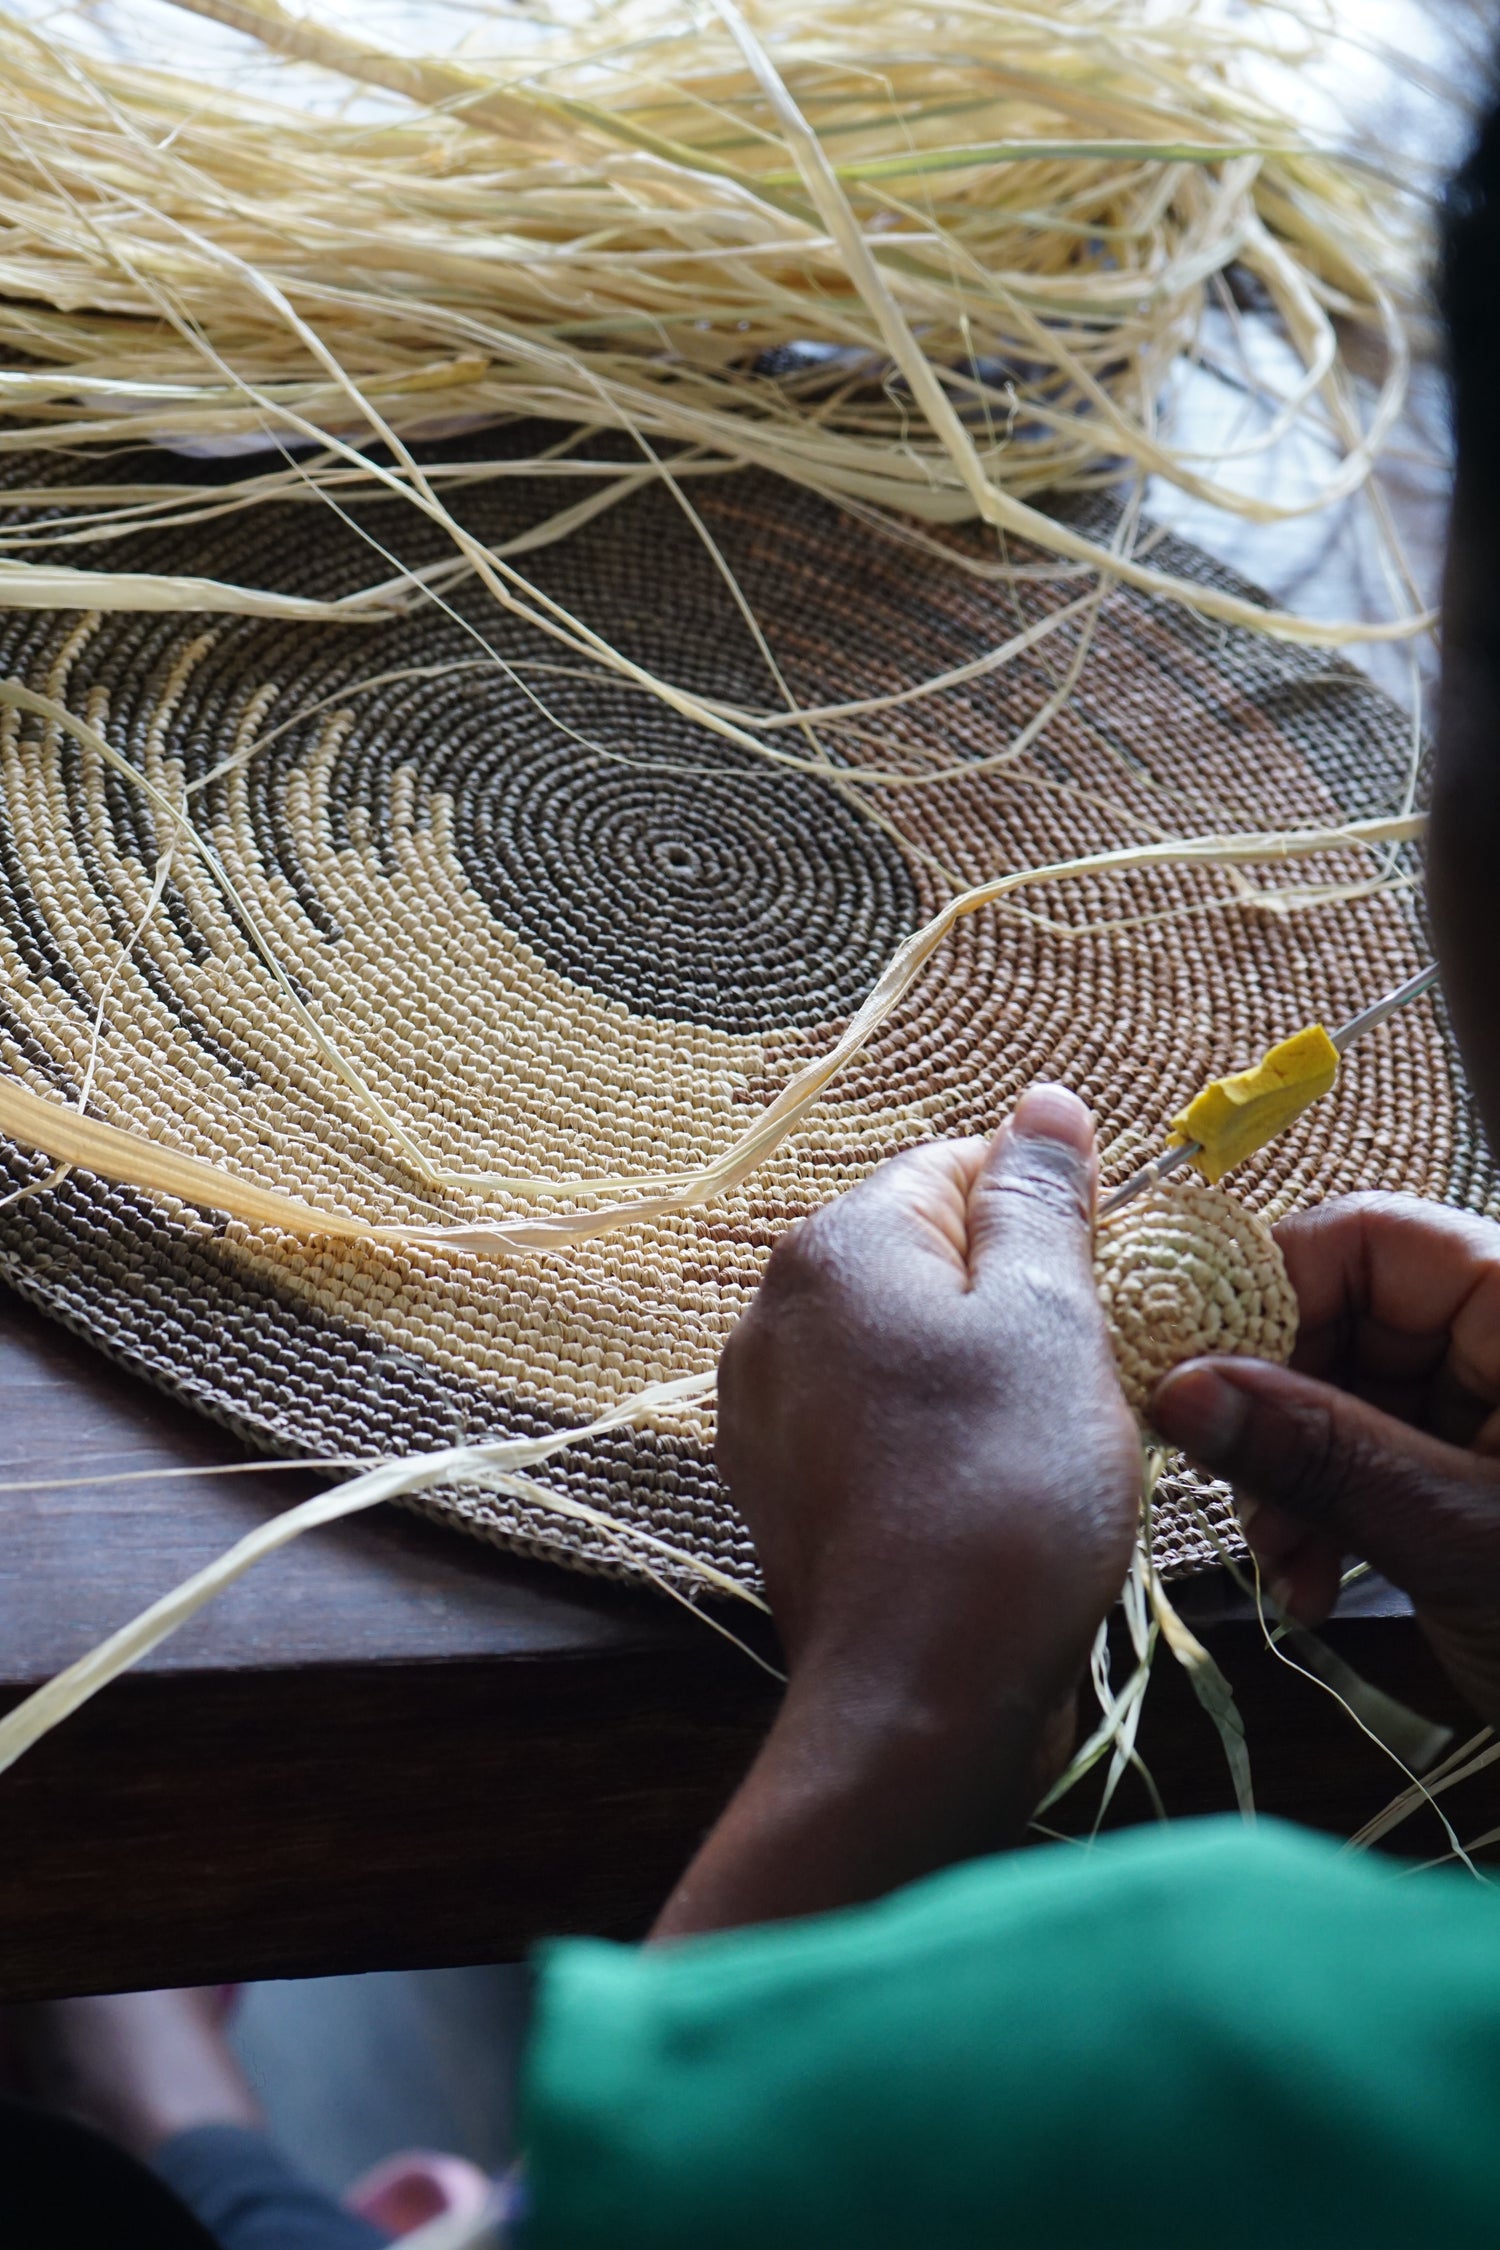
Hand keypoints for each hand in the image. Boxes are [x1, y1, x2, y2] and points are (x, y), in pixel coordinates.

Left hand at [654, 1088, 1139, 1936]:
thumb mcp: (1051, 1318)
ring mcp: (767, 1412)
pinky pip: (879, 1426)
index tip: (1107, 1286)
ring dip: (984, 1374)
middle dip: (1015, 1298)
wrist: (923, 1697)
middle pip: (925, 1258)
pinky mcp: (785, 1493)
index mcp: (833, 1248)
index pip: (955, 1169)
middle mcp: (774, 1315)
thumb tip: (1043, 1104)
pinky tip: (992, 1494)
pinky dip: (939, 1440)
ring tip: (1046, 1443)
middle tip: (1088, 1371)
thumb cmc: (1002, 1490)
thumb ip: (1042, 1200)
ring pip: (906, 1348)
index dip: (1049, 1214)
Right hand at [1152, 1192, 1499, 1727]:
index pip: (1368, 1240)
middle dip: (1274, 1411)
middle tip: (1235, 1500)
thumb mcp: (1465, 1538)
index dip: (1267, 1293)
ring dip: (1290, 1480)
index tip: (1188, 1374)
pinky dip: (1328, 1517)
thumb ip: (1323, 1454)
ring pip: (1340, 1396)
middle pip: (1341, 1318)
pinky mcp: (1474, 1478)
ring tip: (1290, 1570)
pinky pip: (1368, 1459)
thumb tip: (1181, 1387)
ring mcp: (1491, 1411)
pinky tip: (1318, 1588)